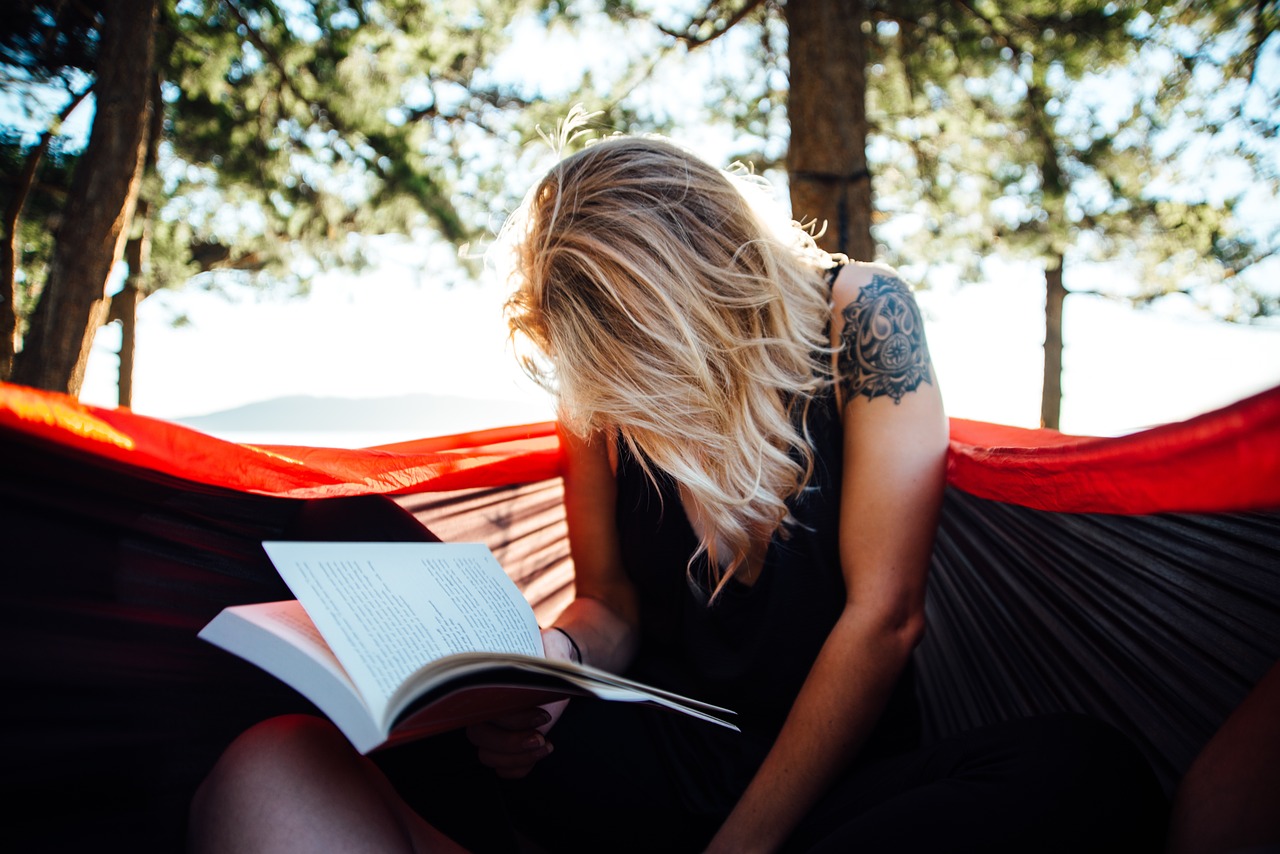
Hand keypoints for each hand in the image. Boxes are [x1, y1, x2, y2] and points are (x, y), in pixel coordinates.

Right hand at [464, 627, 573, 778]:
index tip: (542, 715)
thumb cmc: (546, 657)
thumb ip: (535, 663)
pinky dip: (519, 767)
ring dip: (519, 757)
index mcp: (484, 685)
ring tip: (546, 745)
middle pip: (481, 739)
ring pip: (488, 756)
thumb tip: (532, 674)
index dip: (513, 720)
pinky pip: (500, 768)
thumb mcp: (542, 655)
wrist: (558, 662)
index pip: (484, 711)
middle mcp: (483, 709)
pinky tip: (541, 752)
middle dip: (513, 743)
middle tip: (541, 737)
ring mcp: (494, 730)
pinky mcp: (507, 745)